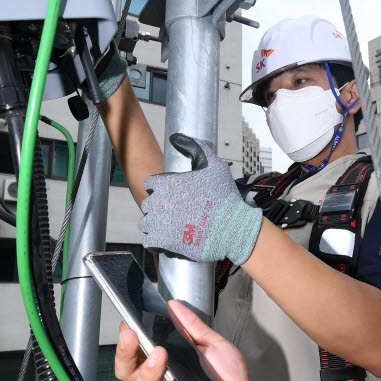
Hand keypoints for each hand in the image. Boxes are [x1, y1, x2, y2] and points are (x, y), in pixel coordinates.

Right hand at [114, 300, 261, 380]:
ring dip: (148, 373)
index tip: (128, 324)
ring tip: (159, 357)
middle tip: (132, 337)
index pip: (135, 351)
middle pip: (128, 372)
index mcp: (164, 362)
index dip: (126, 339)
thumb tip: (174, 306)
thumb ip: (192, 326)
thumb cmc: (227, 375)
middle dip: (125, 354)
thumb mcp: (212, 342)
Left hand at [139, 134, 261, 264]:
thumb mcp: (213, 165)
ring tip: (176, 227)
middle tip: (179, 213)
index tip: (176, 196)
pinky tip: (172, 239)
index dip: (163, 189)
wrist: (233, 228)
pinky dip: (157, 241)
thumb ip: (194, 147)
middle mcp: (158, 202)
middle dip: (160, 208)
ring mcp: (158, 223)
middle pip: (148, 205)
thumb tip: (175, 137)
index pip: (151, 184)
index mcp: (166, 183)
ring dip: (157, 225)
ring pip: (147, 223)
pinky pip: (149, 241)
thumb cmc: (224, 197)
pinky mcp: (162, 243)